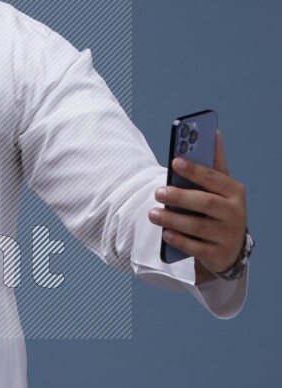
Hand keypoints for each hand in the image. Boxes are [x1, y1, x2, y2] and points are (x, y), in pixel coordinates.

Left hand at [147, 130, 246, 279]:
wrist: (230, 247)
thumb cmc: (220, 209)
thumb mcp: (221, 188)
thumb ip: (215, 163)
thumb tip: (214, 133)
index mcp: (235, 192)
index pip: (214, 178)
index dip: (195, 169)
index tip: (175, 161)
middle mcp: (235, 213)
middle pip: (205, 203)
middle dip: (180, 196)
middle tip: (157, 192)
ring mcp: (227, 235)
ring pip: (197, 226)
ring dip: (173, 220)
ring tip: (152, 213)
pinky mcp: (218, 254)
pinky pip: (196, 248)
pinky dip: (179, 240)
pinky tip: (165, 234)